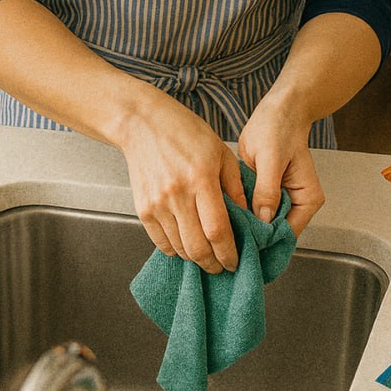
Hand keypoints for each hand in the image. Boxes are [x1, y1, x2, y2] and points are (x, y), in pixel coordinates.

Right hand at [119, 92, 246, 273]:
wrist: (143, 125)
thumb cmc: (186, 133)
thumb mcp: (221, 152)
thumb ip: (235, 186)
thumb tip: (247, 216)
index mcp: (201, 178)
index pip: (217, 229)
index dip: (228, 252)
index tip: (236, 261)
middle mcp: (177, 194)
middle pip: (197, 246)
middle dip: (213, 263)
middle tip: (223, 266)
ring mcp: (157, 204)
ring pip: (179, 248)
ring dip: (195, 258)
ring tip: (207, 256)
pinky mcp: (143, 209)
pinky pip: (161, 242)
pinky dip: (176, 250)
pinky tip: (187, 245)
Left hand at [237, 94, 324, 237]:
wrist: (278, 110)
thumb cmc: (279, 127)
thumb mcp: (271, 159)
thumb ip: (267, 190)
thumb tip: (262, 222)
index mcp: (307, 200)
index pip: (286, 234)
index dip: (264, 241)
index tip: (239, 245)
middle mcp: (297, 205)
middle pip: (273, 234)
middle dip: (251, 236)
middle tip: (224, 239)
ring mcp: (281, 201)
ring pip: (261, 226)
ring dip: (243, 226)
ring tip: (221, 229)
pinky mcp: (266, 194)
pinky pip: (253, 212)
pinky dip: (240, 214)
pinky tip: (223, 214)